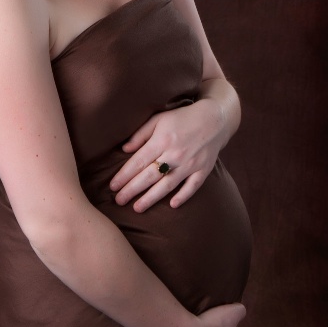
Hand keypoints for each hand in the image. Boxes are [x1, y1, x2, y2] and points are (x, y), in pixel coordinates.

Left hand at [109, 100, 225, 211]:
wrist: (214, 118)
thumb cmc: (182, 118)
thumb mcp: (158, 119)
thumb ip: (141, 134)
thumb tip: (124, 149)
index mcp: (162, 140)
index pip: (139, 162)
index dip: (124, 175)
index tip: (112, 186)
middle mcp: (175, 154)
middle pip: (150, 176)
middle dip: (132, 190)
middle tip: (118, 201)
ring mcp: (190, 163)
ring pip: (167, 185)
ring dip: (151, 198)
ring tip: (137, 208)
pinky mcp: (203, 170)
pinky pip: (192, 187)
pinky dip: (183, 196)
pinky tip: (172, 205)